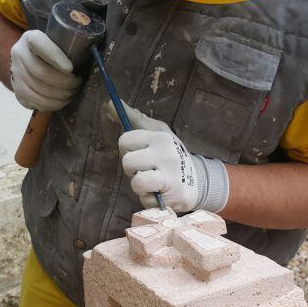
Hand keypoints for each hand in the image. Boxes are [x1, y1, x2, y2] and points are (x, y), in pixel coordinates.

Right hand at [10, 30, 80, 110]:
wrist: (28, 61)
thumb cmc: (50, 51)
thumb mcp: (55, 42)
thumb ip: (66, 46)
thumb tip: (90, 53)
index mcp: (30, 38)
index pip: (39, 44)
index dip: (55, 57)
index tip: (71, 68)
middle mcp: (18, 54)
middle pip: (41, 72)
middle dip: (64, 82)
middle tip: (77, 83)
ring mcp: (16, 73)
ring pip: (38, 89)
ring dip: (60, 95)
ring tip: (72, 93)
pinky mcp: (17, 90)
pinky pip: (35, 101)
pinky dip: (52, 104)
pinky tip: (62, 101)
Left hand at [111, 101, 228, 212]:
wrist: (198, 181)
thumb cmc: (169, 154)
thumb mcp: (157, 132)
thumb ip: (133, 118)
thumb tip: (109, 104)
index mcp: (161, 138)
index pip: (125, 140)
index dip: (127, 148)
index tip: (138, 151)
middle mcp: (167, 156)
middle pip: (127, 162)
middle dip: (131, 168)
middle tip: (145, 168)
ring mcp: (171, 179)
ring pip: (137, 183)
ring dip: (139, 185)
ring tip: (151, 181)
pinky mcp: (171, 199)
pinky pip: (145, 202)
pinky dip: (149, 200)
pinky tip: (160, 193)